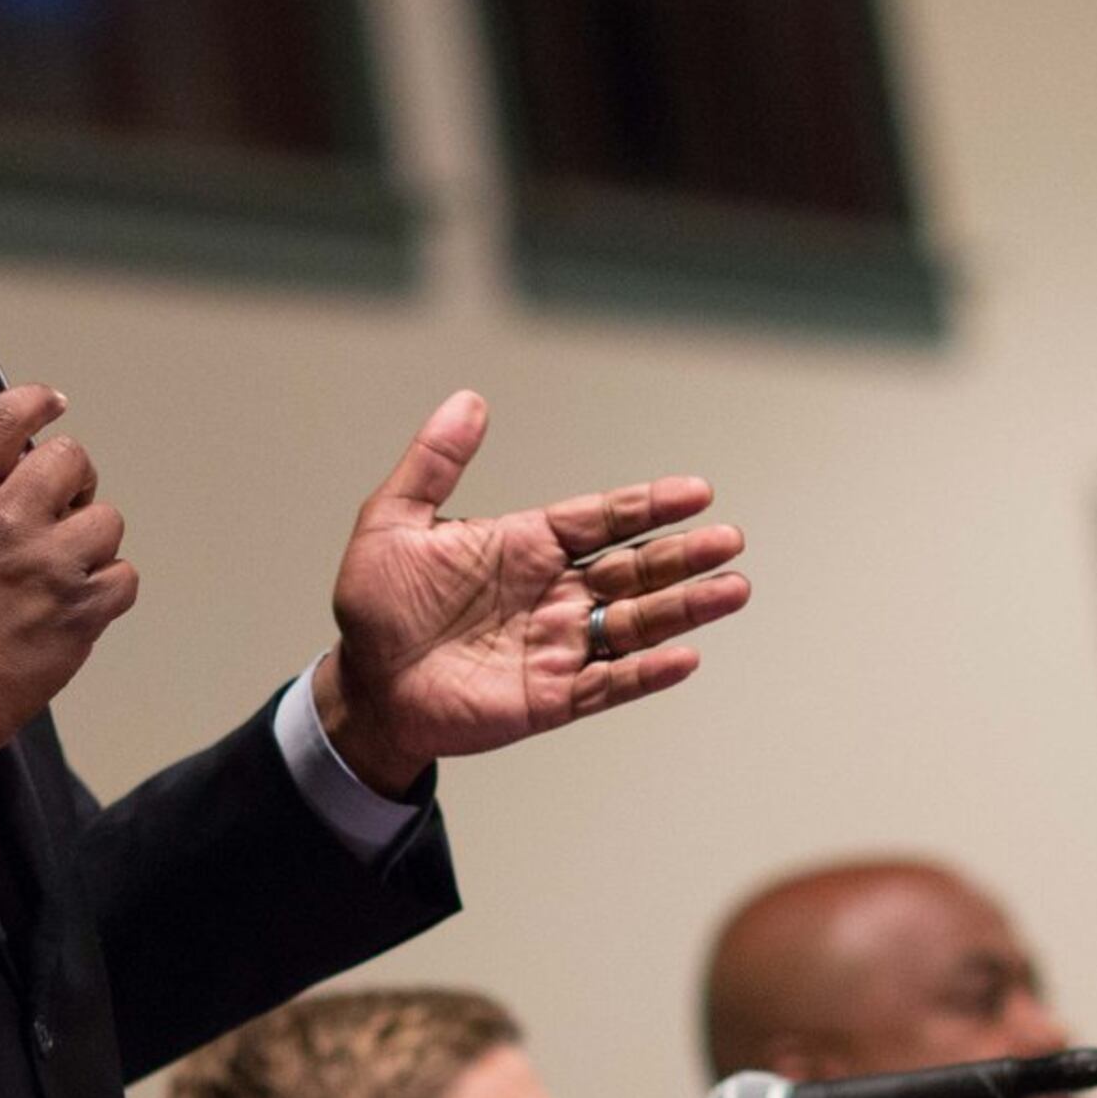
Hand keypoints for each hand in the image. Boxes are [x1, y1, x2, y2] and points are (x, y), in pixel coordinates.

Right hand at [0, 386, 136, 758]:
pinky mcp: (82, 611)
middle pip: (71, 458)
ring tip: (64, 566)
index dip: (34, 401)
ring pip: (106, 518)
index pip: (2, 420)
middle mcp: (8, 522)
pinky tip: (81, 600)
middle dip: (71, 478)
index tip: (50, 404)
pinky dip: (109, 586)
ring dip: (90, 538)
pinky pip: (125, 576)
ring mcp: (51, 566)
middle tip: (59, 505)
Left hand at [311, 392, 748, 795]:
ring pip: (635, 623)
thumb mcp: (393, 522)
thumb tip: (468, 400)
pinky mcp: (550, 697)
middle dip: (683, 555)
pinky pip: (608, 683)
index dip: (648, 505)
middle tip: (730, 541)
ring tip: (732, 589)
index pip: (602, 519)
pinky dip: (646, 672)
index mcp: (526, 547)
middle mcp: (553, 593)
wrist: (364, 686)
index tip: (697, 491)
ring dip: (684, 608)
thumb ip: (434, 463)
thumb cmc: (377, 607)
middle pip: (634, 568)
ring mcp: (557, 646)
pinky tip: (683, 656)